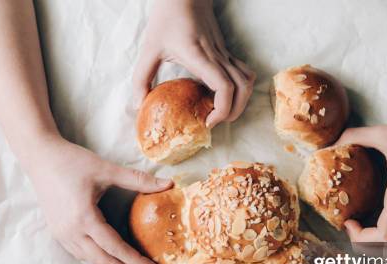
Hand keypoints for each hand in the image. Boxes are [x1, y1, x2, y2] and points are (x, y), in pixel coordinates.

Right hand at [25, 138, 172, 263]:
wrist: (40, 157)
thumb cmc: (72, 161)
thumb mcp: (107, 169)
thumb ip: (139, 179)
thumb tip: (169, 183)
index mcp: (84, 218)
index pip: (116, 249)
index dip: (137, 262)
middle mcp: (71, 231)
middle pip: (105, 262)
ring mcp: (62, 234)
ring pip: (92, 260)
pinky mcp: (58, 232)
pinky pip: (82, 254)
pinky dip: (101, 260)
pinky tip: (114, 259)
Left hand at [133, 0, 255, 127]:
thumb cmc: (167, 19)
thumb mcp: (149, 48)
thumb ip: (141, 78)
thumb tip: (138, 104)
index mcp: (200, 57)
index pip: (224, 88)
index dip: (222, 110)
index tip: (207, 121)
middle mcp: (218, 57)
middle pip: (243, 89)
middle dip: (234, 112)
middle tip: (215, 122)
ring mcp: (225, 54)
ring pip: (248, 81)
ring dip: (242, 101)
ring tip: (223, 112)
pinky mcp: (227, 52)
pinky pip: (245, 73)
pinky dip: (242, 88)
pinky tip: (226, 94)